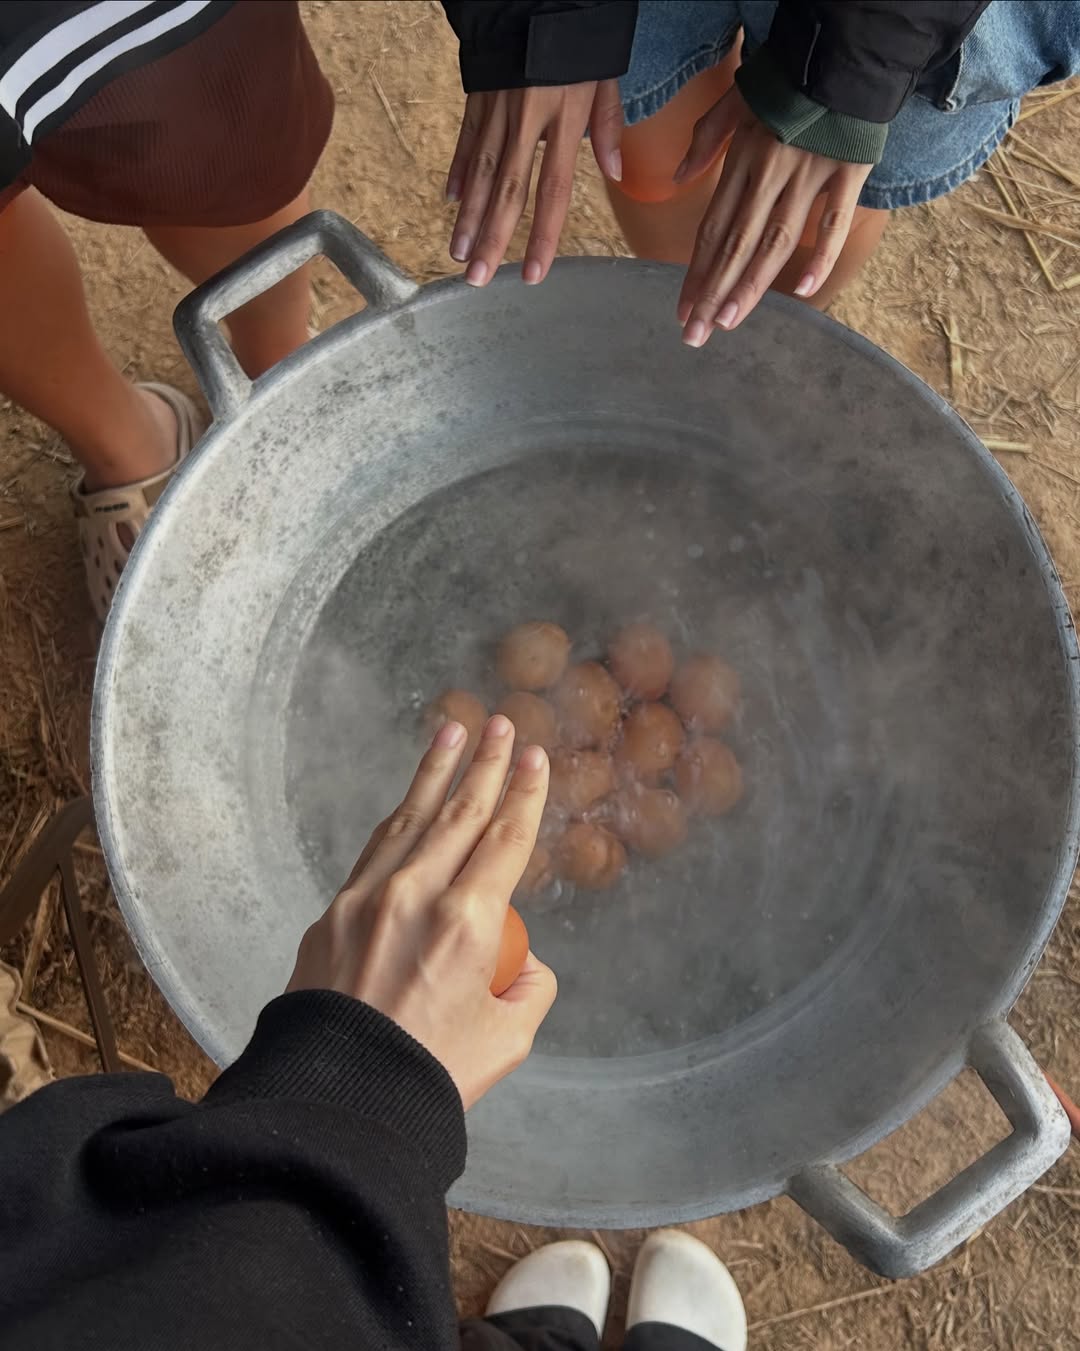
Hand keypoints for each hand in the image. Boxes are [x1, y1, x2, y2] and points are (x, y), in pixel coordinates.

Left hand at [287, 715, 555, 1109]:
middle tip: (502, 723)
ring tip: (452, 732)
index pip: (506, 839)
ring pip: (410, 818)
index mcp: (467, 923)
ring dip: (434, 772)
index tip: (537, 758)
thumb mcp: (507, 1042)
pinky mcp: (334, 913)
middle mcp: (416, 895)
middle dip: (486, 764)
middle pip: (461, 812)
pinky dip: (398, 817)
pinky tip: (409, 802)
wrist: (334, 1104)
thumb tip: (524, 962)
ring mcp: (368, 898)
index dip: (526, 794)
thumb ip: (529, 990)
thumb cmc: (425, 1080)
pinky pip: (375, 850)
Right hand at [446, 80, 622, 286]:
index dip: (543, 235)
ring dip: (468, 217)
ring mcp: (497, 108)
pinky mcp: (478, 95)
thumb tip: (615, 172)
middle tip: (477, 278)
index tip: (533, 273)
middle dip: (492, 239)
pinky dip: (458, 171)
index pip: (554, 190)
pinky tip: (450, 201)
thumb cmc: (580, 33)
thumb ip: (607, 125)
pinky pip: (467, 140)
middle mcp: (527, 119)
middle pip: (506, 191)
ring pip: (479, 171)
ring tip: (459, 254)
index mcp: (564, 118)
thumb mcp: (605, 74)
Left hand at [675, 86, 872, 344]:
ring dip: (750, 285)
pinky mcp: (847, 174)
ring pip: (775, 240)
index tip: (683, 310)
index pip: (713, 229)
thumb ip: (706, 140)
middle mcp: (770, 174)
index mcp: (742, 162)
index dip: (696, 273)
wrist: (840, 53)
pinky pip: (834, 222)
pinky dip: (820, 257)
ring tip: (728, 321)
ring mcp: (809, 176)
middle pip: (736, 244)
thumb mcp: (735, 102)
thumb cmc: (785, 82)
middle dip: (712, 293)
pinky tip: (801, 291)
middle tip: (695, 334)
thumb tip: (680, 176)